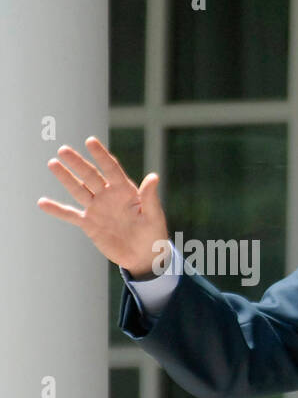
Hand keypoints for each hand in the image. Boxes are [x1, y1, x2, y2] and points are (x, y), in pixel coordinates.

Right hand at [37, 136, 167, 278]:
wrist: (143, 256)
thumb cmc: (153, 235)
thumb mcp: (154, 217)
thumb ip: (150, 198)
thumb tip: (154, 176)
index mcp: (126, 191)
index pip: (112, 169)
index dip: (101, 155)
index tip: (90, 141)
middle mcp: (108, 196)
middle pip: (90, 176)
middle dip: (78, 163)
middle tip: (63, 149)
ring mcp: (97, 209)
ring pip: (78, 190)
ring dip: (65, 178)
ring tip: (53, 163)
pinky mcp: (89, 223)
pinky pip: (70, 215)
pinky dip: (57, 210)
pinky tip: (42, 202)